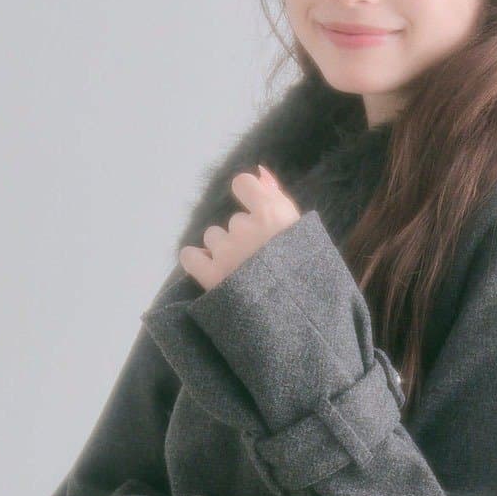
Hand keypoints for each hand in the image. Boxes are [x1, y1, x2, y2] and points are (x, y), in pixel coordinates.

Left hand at [178, 165, 300, 291]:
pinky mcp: (211, 278)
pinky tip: (213, 272)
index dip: (249, 197)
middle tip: (262, 263)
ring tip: (243, 275)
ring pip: (214, 238)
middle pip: (234, 221)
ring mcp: (228, 254)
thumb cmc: (306, 278)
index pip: (244, 184)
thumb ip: (278, 198)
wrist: (299, 325)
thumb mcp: (302, 233)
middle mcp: (248, 231)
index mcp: (275, 216)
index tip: (256, 213)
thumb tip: (259, 171)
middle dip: (245, 237)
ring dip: (224, 252)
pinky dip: (198, 262)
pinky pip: (190, 256)